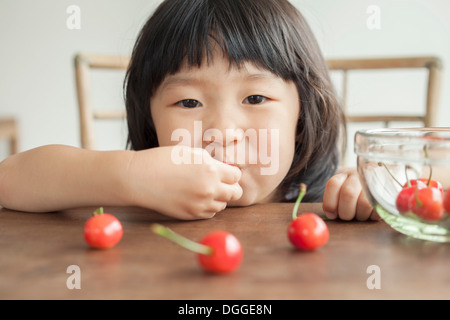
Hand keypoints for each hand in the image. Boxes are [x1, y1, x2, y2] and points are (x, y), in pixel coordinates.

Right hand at [125, 146, 242, 219]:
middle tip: (220, 183)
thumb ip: (212, 163)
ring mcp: (200, 204)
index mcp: (211, 170)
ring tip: (203, 189)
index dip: (231, 173)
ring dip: (219, 198)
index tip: (225, 172)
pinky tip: (196, 197)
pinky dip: (207, 207)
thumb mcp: (192, 154)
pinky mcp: (191, 214)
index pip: (237, 176)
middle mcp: (209, 189)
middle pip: (235, 193)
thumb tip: (228, 170)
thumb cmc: (163, 160)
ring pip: (223, 205)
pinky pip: (209, 213)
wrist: (140, 178)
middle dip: (230, 187)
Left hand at [322, 168, 378, 220]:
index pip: (333, 184)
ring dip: (360, 215)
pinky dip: (372, 216)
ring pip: (364, 204)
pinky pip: (378, 210)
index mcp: (345, 175)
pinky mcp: (388, 193)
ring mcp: (375, 183)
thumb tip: (330, 214)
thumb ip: (332, 199)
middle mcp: (359, 176)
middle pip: (348, 194)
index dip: (330, 203)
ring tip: (360, 214)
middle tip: (347, 216)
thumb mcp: (341, 190)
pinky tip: (370, 213)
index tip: (331, 214)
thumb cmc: (354, 192)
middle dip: (345, 212)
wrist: (380, 179)